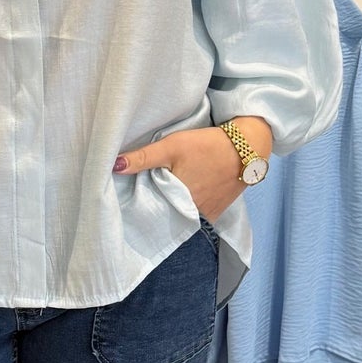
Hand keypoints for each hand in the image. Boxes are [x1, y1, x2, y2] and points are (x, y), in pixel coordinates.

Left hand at [113, 118, 270, 221]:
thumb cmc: (207, 145)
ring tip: (159, 200)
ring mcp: (206, 215)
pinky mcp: (216, 212)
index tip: (128, 202)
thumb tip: (113, 166)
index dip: (139, 206)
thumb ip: (143, 157)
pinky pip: (196, 217)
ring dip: (171, 211)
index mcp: (177, 199)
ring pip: (181, 217)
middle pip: (165, 215)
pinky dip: (187, 211)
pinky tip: (180, 201)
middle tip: (141, 200)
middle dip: (154, 209)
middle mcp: (192, 213)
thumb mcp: (172, 146)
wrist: (247, 148)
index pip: (149, 210)